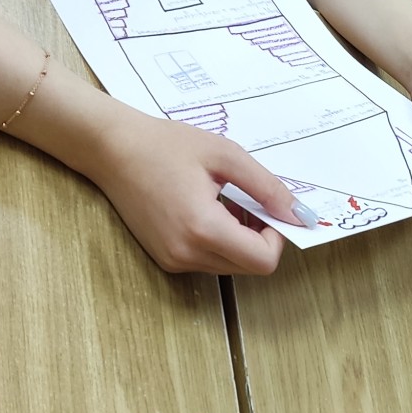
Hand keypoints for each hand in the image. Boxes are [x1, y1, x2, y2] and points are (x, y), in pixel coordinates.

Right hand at [87, 107, 309, 275]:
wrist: (112, 149)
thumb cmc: (166, 145)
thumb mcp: (226, 155)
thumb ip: (267, 187)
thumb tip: (298, 214)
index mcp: (203, 228)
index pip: (263, 261)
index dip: (277, 237)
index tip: (268, 208)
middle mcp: (186, 253)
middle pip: (249, 267)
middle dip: (260, 238)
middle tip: (250, 202)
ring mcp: (173, 260)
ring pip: (230, 266)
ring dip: (240, 240)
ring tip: (224, 202)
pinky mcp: (165, 259)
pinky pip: (208, 261)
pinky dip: (219, 242)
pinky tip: (206, 210)